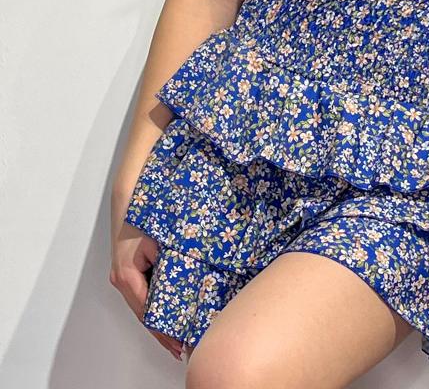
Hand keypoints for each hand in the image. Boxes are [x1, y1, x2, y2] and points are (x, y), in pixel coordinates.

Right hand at [109, 192, 184, 362]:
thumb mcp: (163, 243)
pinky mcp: (127, 268)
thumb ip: (173, 266)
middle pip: (144, 313)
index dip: (164, 331)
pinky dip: (155, 303)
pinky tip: (168, 310)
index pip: (148, 313)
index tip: (180, 344)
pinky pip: (142, 291)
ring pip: (143, 304)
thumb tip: (191, 289)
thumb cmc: (144, 215)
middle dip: (163, 330)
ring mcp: (122, 274)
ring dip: (159, 318)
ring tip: (177, 336)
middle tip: (182, 347)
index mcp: (127, 276)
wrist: (130, 195)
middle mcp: (121, 279)